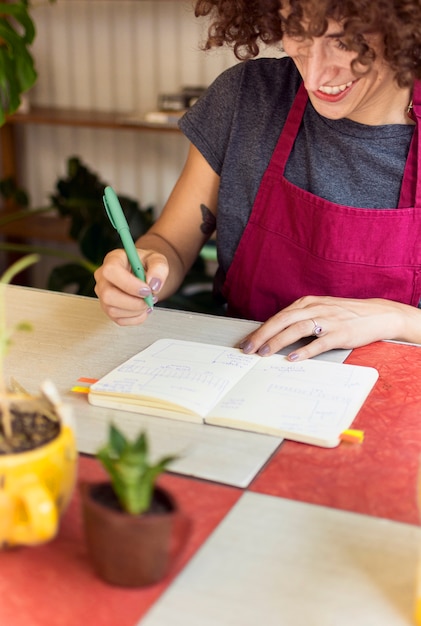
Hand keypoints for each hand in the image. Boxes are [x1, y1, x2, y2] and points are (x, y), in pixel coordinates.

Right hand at [94, 248, 168, 325]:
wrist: (145, 275)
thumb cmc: (147, 265)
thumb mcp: (157, 259)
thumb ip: (159, 268)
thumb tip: (153, 284)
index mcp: (113, 260)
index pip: (111, 271)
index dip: (129, 284)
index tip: (147, 290)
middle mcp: (103, 278)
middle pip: (108, 295)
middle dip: (134, 302)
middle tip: (150, 298)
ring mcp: (103, 295)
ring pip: (114, 310)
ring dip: (137, 310)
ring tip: (148, 301)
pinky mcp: (108, 309)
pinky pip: (120, 320)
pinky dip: (136, 318)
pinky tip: (142, 308)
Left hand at [238, 295, 413, 359]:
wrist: (378, 314)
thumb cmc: (345, 314)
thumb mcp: (320, 310)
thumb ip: (300, 318)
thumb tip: (276, 334)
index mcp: (307, 303)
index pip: (278, 316)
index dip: (260, 330)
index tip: (246, 343)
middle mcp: (315, 308)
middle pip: (283, 320)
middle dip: (263, 335)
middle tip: (248, 349)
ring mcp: (328, 320)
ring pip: (297, 329)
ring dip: (278, 341)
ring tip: (265, 353)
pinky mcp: (340, 333)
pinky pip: (319, 342)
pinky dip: (305, 350)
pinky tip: (293, 358)